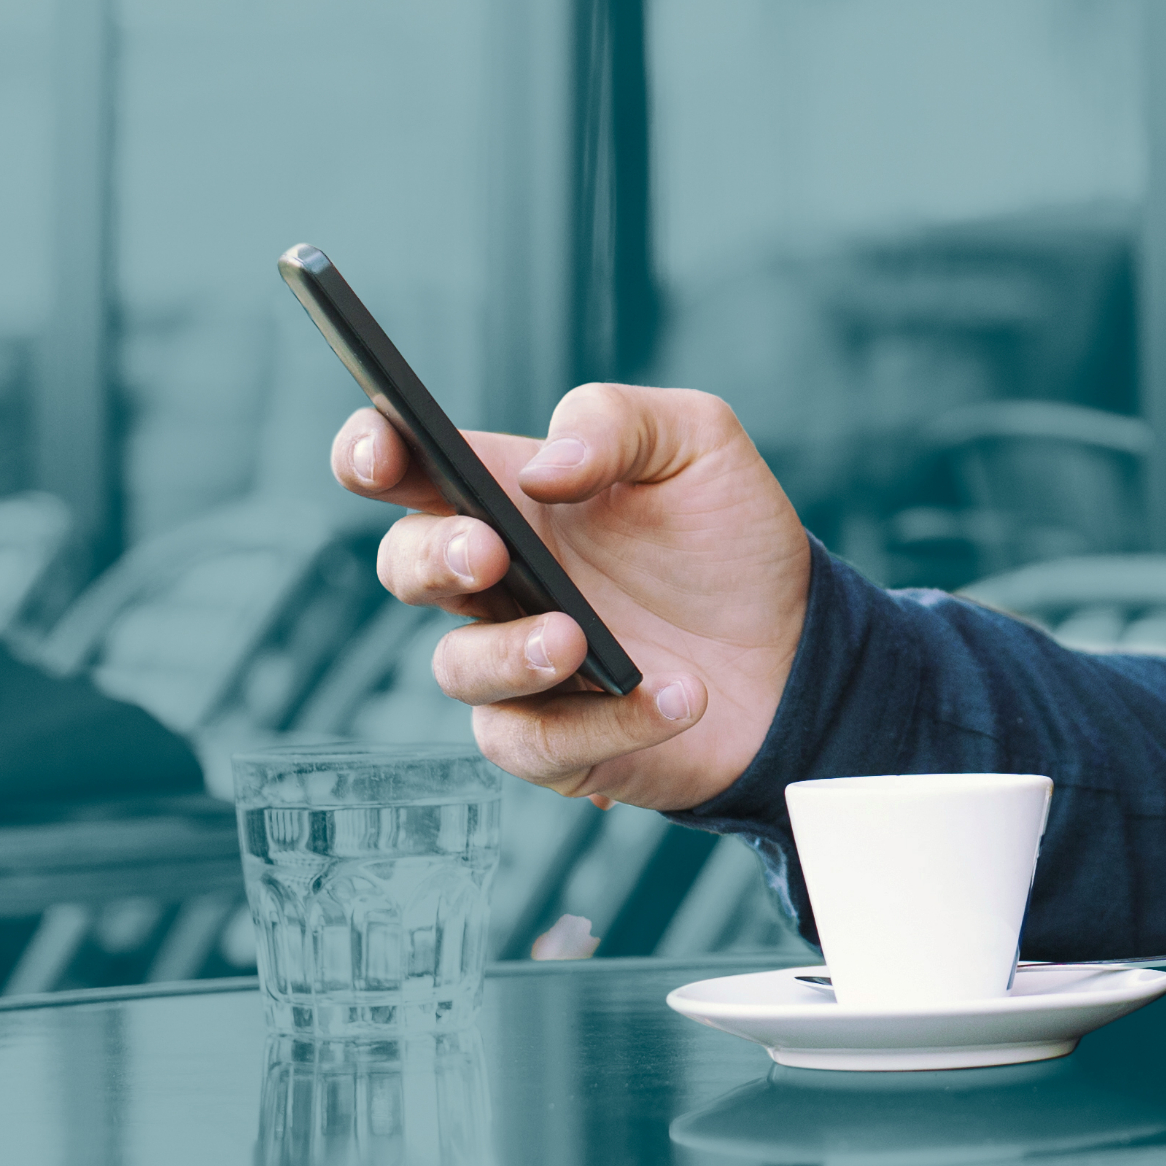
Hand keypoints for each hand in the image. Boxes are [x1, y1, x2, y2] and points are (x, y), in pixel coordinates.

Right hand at [338, 384, 813, 812]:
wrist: (796, 642)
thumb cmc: (727, 535)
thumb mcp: (694, 441)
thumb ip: (614, 423)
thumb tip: (544, 471)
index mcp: (507, 493)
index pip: (404, 465)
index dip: (369, 452)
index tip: (380, 453)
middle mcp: (495, 579)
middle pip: (405, 565)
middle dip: (431, 556)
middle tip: (488, 552)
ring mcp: (516, 664)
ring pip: (457, 667)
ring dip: (511, 654)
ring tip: (579, 638)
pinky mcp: (556, 742)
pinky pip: (540, 743)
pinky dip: (610, 721)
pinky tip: (677, 694)